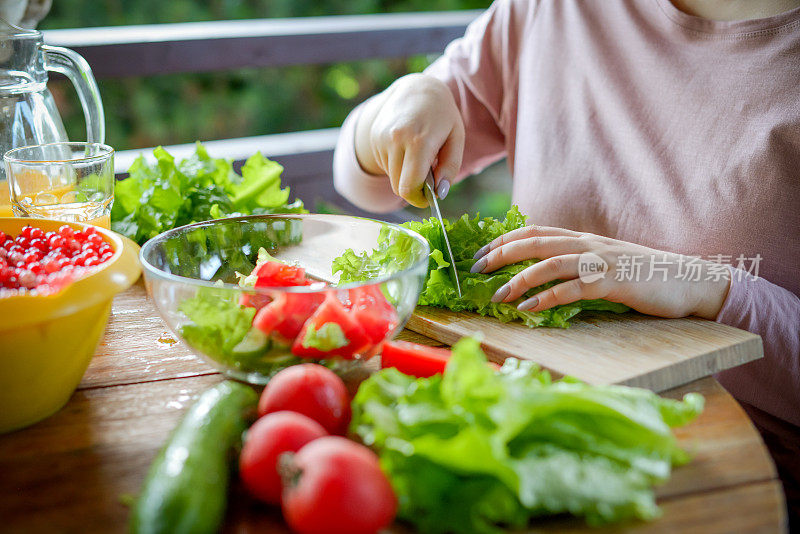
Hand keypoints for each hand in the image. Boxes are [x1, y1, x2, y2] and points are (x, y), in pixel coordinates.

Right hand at [354, 73, 463, 207]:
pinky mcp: (374, 138)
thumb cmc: (442, 115)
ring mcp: (381, 138)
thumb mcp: (456, 138)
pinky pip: (386, 165)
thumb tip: (439, 193)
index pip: (409, 186)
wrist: (416, 88)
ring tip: (419, 155)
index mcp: (419, 141)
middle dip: (414, 190)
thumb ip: (450, 168)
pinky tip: (407, 147)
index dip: (419, 199)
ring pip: (392, 177)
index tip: (428, 199)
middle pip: (399, 186)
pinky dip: (397, 164)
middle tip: (428, 180)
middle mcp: (395, 140)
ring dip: (405, 175)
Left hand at [471, 225, 731, 319]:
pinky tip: (529, 308)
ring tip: (496, 294)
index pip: (536, 231)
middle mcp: (589, 245)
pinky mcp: (615, 282)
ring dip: (519, 278)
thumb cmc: (645, 276)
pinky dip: (548, 297)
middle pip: (536, 241)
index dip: (505, 239)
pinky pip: (574, 288)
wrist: (691, 280)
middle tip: (475, 267)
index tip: (481, 251)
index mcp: (584, 240)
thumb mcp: (605, 265)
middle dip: (501, 252)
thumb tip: (543, 278)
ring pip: (551, 262)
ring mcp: (602, 262)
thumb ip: (577, 266)